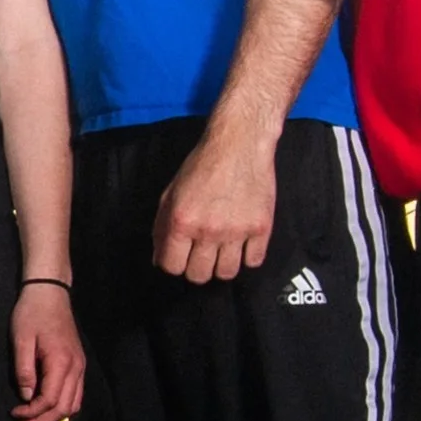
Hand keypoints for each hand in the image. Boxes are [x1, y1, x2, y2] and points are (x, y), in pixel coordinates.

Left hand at [12, 281, 86, 420]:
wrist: (50, 293)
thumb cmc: (32, 314)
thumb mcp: (21, 339)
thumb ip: (24, 369)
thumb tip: (26, 396)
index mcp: (62, 362)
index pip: (51, 400)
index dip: (33, 413)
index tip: (14, 414)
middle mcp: (76, 368)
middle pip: (65, 408)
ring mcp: (80, 367)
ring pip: (74, 404)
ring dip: (54, 416)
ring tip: (32, 419)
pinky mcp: (79, 365)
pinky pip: (76, 394)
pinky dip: (62, 406)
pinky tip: (45, 406)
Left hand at [157, 118, 279, 285]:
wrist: (239, 145)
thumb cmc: (201, 167)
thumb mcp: (170, 194)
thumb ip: (161, 228)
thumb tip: (158, 259)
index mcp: (181, 221)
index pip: (171, 266)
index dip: (173, 264)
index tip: (179, 255)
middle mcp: (208, 230)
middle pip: (199, 275)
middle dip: (196, 268)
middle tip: (200, 254)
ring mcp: (237, 231)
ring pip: (227, 273)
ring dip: (221, 266)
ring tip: (221, 250)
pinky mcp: (262, 228)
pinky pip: (254, 261)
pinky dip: (246, 257)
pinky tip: (241, 244)